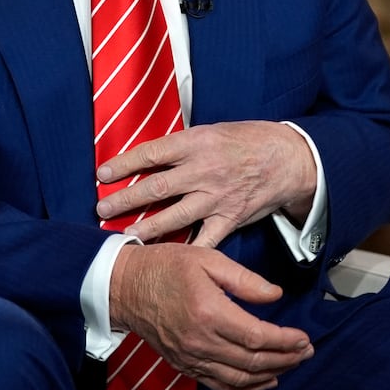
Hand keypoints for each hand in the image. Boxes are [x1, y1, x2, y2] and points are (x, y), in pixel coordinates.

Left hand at [96, 121, 315, 247]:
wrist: (287, 158)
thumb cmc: (246, 140)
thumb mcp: (211, 131)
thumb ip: (182, 146)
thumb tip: (149, 156)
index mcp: (196, 143)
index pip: (151, 153)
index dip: (124, 164)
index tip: (102, 174)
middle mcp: (204, 170)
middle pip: (156, 188)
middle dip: (125, 199)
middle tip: (102, 208)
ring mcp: (216, 197)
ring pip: (174, 216)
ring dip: (146, 226)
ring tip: (124, 234)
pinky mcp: (229, 218)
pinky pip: (205, 239)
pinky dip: (185, 250)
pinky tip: (166, 259)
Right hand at [109, 242, 312, 389]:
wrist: (123, 287)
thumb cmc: (165, 267)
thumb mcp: (207, 258)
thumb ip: (244, 279)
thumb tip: (275, 296)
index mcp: (209, 312)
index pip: (257, 336)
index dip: (285, 341)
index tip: (304, 338)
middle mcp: (200, 341)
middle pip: (253, 361)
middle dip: (285, 359)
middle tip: (306, 351)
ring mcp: (191, 357)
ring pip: (239, 378)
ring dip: (271, 375)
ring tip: (291, 365)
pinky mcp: (184, 365)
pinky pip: (220, 384)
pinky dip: (245, 387)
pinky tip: (263, 381)